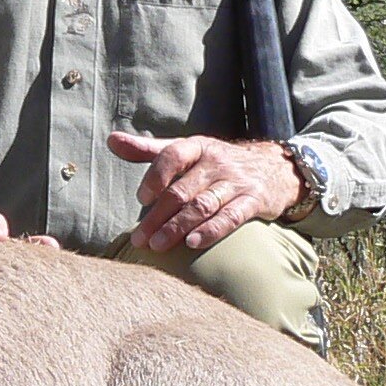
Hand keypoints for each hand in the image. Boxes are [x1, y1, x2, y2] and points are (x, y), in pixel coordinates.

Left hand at [106, 132, 300, 253]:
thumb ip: (148, 150)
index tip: (142, 198)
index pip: (173, 155)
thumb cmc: (217, 163)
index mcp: (197, 147)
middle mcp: (216, 162)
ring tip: (158, 245)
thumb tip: (111, 140)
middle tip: (139, 239)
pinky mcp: (253, 201)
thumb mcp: (186, 151)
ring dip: (178, 227)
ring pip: (203, 205)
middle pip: (182, 190)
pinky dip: (212, 231)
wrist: (274, 167)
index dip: (155, 176)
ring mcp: (236, 182)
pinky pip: (231, 217)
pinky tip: (193, 244)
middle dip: (158, 216)